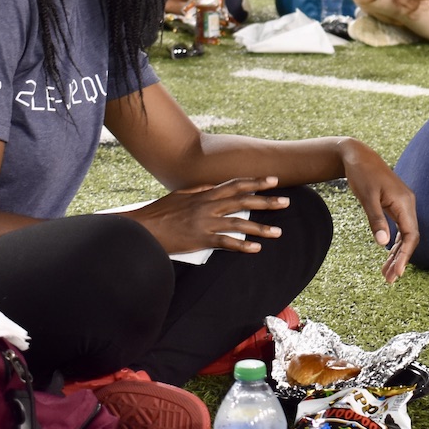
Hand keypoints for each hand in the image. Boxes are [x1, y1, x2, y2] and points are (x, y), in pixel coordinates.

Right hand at [123, 177, 290, 254]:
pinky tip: (256, 248)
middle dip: (266, 201)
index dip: (255, 182)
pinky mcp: (201, 240)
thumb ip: (199, 189)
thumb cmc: (160, 212)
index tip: (273, 179)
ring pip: (239, 223)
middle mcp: (208, 205)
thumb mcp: (180, 194)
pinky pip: (226, 242)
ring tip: (278, 231)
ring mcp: (206, 223)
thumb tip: (213, 185)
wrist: (143, 228)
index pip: (235, 184)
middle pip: (243, 201)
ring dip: (260, 227)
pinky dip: (242, 245)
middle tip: (286, 202)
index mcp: (205, 193)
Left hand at [337, 138, 417, 281]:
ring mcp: (403, 205)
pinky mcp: (396, 205)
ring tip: (386, 273)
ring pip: (405, 235)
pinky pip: (400, 228)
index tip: (397, 273)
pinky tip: (387, 255)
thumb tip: (383, 244)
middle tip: (389, 280)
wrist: (358, 156)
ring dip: (397, 254)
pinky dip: (394, 243)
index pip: (411, 235)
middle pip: (410, 238)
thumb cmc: (362, 174)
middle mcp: (408, 204)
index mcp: (405, 203)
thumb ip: (376, 220)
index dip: (406, 255)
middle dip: (401, 259)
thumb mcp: (367, 198)